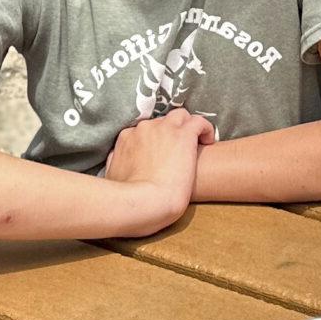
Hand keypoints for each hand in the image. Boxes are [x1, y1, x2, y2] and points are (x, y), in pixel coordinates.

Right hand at [99, 108, 212, 232]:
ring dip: (188, 127)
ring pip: (181, 116)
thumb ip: (115, 163)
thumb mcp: (112, 176)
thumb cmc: (127, 197)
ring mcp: (164, 129)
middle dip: (171, 135)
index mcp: (127, 137)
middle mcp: (144, 128)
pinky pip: (199, 122)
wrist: (144, 203)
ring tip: (196, 143)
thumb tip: (116, 160)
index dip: (155, 140)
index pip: (144, 130)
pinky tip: (208, 141)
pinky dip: (205, 129)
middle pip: (162, 122)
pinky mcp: (183, 135)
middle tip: (178, 153)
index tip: (162, 153)